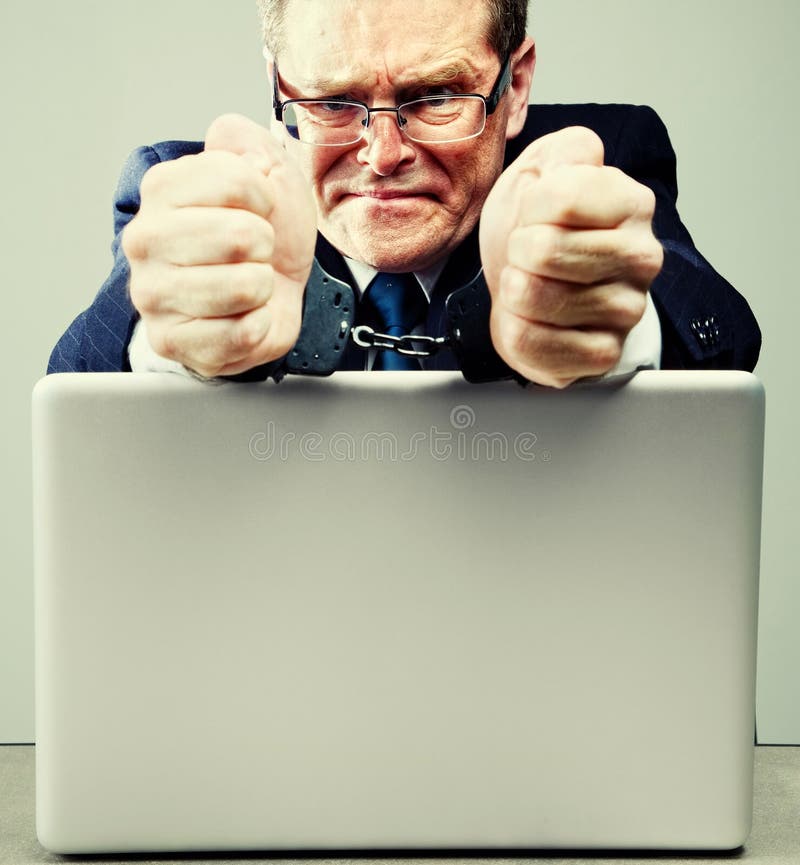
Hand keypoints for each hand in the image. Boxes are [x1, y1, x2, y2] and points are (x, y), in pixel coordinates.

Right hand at [123, 114, 316, 377]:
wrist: (269, 295)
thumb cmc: (262, 238)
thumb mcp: (266, 173)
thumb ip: (247, 141)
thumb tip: (228, 137)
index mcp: (162, 190)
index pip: (236, 179)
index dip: (265, 199)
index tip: (258, 210)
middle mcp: (145, 239)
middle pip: (241, 235)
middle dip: (265, 247)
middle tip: (253, 254)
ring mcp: (153, 294)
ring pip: (244, 285)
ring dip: (262, 287)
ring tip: (248, 285)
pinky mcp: (171, 341)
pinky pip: (242, 332)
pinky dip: (258, 326)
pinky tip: (242, 316)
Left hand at [479, 126, 662, 387]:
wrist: (530, 285)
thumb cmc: (538, 230)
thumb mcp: (543, 171)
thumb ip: (564, 152)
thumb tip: (576, 161)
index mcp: (632, 204)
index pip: (558, 197)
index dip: (526, 209)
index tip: (534, 218)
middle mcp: (642, 257)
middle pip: (543, 251)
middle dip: (516, 253)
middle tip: (527, 258)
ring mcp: (627, 310)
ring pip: (533, 297)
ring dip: (513, 293)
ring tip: (530, 287)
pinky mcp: (603, 354)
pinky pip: (532, 343)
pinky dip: (514, 331)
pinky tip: (531, 320)